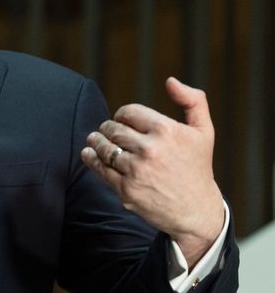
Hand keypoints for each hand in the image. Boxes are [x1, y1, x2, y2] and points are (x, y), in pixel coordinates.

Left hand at [80, 77, 224, 267]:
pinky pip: (100, 168)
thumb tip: (170, 81)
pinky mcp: (126, 189)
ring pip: (103, 147)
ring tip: (95, 139)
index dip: (122, 115)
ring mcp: (137, 170)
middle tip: (108, 131)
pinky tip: (88, 153)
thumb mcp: (203, 132)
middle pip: (113, 129)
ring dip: (96, 141)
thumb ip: (193, 101)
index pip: (128, 112)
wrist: (196, 211)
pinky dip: (90, 158)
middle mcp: (151, 149)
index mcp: (167, 131)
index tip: (123, 120)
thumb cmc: (197, 167)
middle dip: (108, 128)